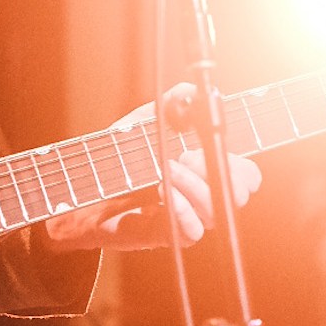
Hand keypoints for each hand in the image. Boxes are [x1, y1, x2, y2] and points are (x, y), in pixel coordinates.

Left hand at [45, 86, 261, 251]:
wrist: (79, 192)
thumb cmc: (113, 161)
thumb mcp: (141, 125)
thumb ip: (168, 105)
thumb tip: (188, 91)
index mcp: (202, 171)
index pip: (245, 174)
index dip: (240, 164)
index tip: (209, 146)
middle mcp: (199, 196)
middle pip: (239, 193)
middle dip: (220, 171)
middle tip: (187, 157)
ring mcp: (184, 217)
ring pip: (215, 212)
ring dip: (195, 187)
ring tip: (167, 171)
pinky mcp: (165, 235)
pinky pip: (191, 232)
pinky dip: (181, 210)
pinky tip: (161, 194)